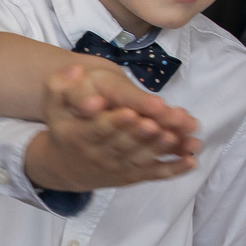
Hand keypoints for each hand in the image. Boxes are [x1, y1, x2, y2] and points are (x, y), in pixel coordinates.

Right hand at [29, 64, 201, 189]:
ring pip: (142, 159)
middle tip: (159, 123)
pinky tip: (192, 160)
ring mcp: (118, 168)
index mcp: (81, 136)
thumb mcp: (53, 108)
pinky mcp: (132, 176)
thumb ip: (59, 86)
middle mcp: (100, 155)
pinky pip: (155, 174)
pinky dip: (174, 169)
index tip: (131, 112)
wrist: (65, 168)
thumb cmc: (64, 129)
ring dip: (162, 149)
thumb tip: (74, 69)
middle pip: (124, 144)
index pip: (98, 129)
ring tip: (178, 137)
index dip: (114, 122)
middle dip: (143, 134)